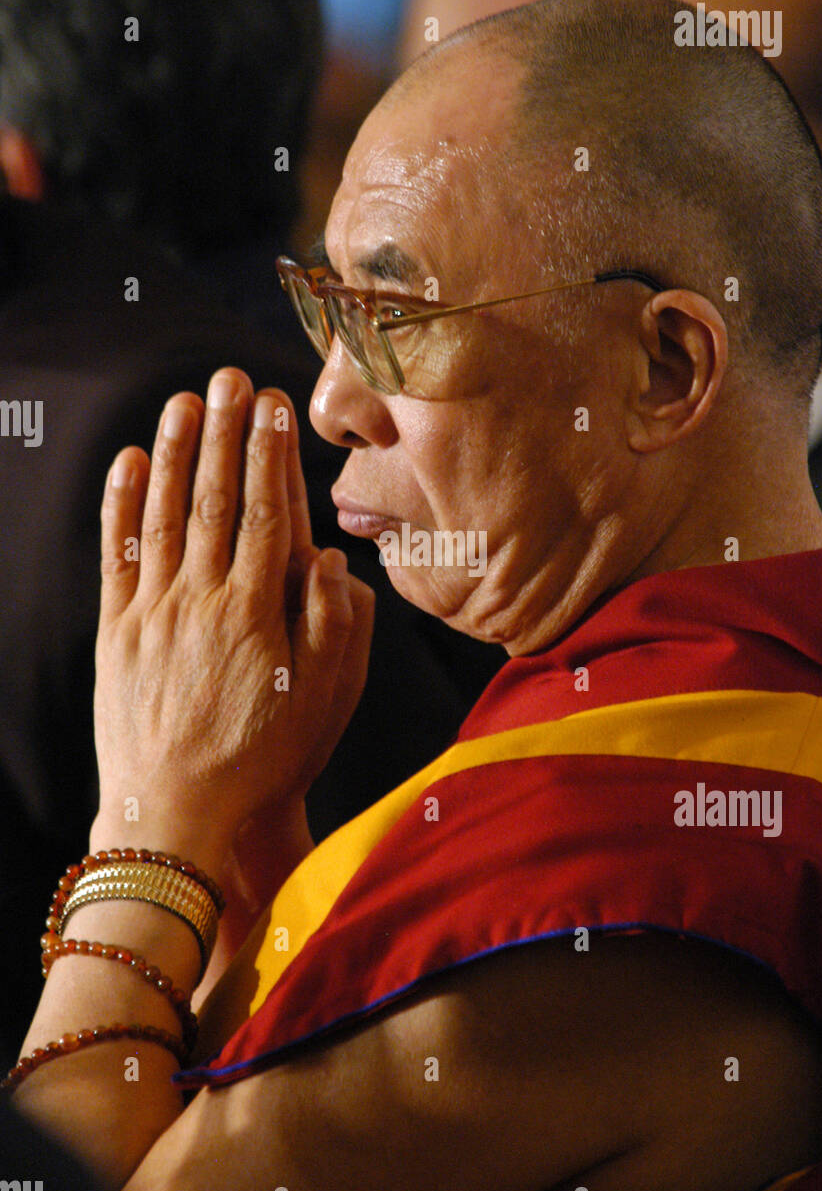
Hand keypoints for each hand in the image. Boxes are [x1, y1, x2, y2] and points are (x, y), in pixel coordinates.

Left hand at [92, 368, 373, 878]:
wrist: (177, 814)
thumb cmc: (264, 759)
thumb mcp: (325, 701)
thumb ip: (336, 625)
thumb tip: (331, 557)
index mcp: (256, 613)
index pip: (266, 513)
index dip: (270, 454)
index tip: (274, 406)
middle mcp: (201, 601)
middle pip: (214, 499)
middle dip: (224, 432)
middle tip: (231, 376)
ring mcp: (153, 614)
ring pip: (165, 515)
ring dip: (173, 451)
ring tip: (185, 400)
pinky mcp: (116, 632)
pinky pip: (117, 555)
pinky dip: (120, 505)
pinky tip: (127, 462)